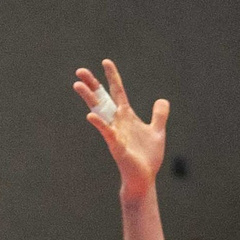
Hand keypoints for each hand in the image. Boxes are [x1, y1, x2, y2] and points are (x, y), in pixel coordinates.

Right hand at [73, 59, 169, 198]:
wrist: (145, 178)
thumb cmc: (147, 157)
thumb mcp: (157, 132)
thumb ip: (159, 115)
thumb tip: (162, 100)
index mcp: (126, 116)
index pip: (118, 91)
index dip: (113, 77)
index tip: (105, 61)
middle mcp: (117, 121)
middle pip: (102, 98)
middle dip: (92, 84)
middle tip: (79, 71)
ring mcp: (115, 132)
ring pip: (99, 111)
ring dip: (89, 98)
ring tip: (77, 84)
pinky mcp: (117, 146)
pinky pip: (107, 132)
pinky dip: (100, 124)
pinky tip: (90, 115)